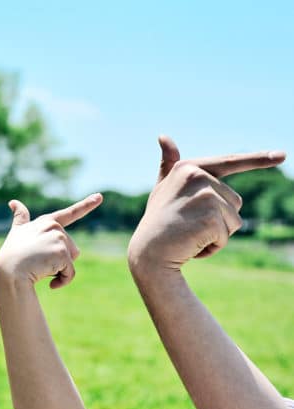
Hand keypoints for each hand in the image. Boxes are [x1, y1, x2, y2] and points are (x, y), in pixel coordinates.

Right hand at [0, 194, 102, 286]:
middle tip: (38, 262)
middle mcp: (54, 226)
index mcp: (46, 222)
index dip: (86, 205)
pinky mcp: (62, 252)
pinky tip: (49, 283)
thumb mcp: (17, 232)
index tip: (99, 197)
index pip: (70, 213)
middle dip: (59, 260)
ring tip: (40, 268)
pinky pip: (70, 273)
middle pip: (71, 248)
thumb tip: (13, 201)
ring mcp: (58, 238)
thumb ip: (20, 218)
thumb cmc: (11, 255)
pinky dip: (62, 281)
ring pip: (71, 260)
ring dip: (59, 270)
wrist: (8, 272)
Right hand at [128, 135, 285, 271]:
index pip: (230, 162)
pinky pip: (226, 235)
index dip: (258, 159)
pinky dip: (213, 246)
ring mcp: (205, 196)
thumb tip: (163, 136)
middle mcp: (197, 177)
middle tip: (188, 225)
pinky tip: (192, 245)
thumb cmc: (157, 221)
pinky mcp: (210, 217)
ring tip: (189, 235)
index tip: (282, 155)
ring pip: (234, 219)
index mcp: (188, 167)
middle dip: (217, 220)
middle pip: (234, 201)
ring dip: (216, 234)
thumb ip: (168, 164)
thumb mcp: (163, 188)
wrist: (147, 253)